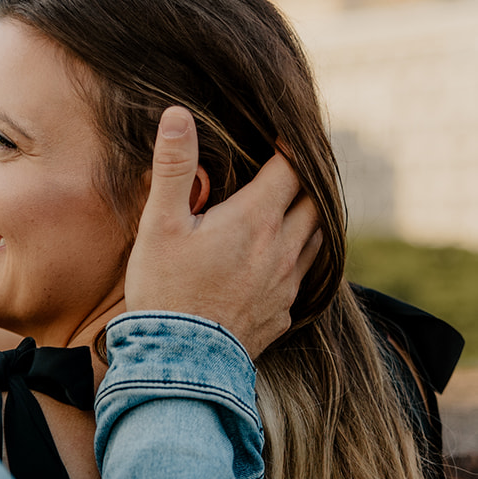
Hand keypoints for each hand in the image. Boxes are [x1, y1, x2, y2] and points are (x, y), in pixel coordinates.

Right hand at [123, 107, 321, 358]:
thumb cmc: (165, 291)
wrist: (179, 362)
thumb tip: (178, 115)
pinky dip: (300, 259)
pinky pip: (304, 277)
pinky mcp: (282, 314)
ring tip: (294, 209)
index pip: (291, 169)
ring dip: (310, 219)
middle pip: (313, 201)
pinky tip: (281, 262)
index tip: (282, 138)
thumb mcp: (160, 225)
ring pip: (317, 239)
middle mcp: (282, 249)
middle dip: (305, 182)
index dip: (290, 149)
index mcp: (256, 219)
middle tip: (290, 170)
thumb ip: (174, 168)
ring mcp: (286, 284)